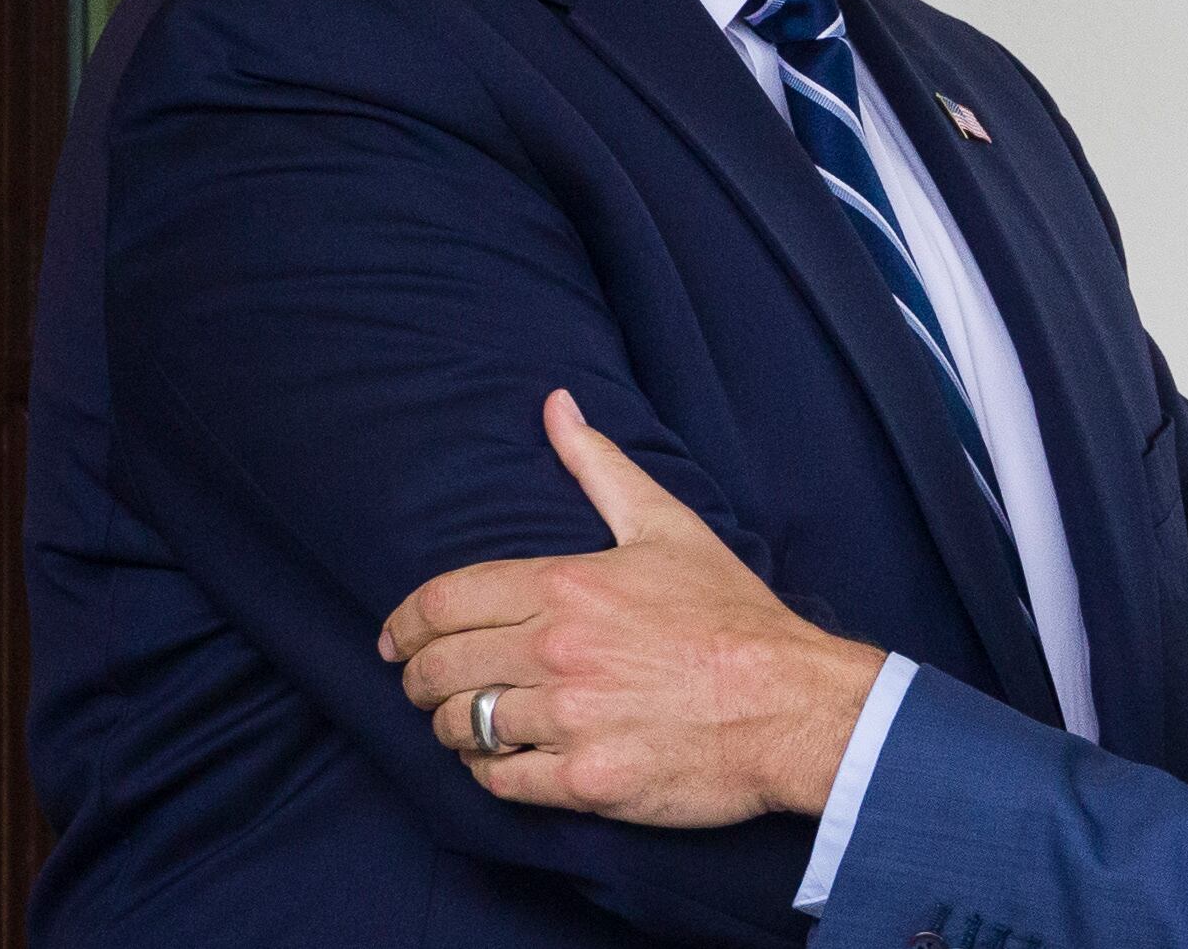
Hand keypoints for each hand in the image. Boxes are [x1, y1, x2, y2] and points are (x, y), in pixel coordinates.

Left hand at [380, 389, 885, 825]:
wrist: (790, 704)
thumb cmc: (730, 615)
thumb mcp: (666, 526)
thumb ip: (599, 467)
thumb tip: (556, 405)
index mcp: (565, 586)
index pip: (441, 603)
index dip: (404, 624)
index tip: (396, 639)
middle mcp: (555, 653)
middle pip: (438, 669)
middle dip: (416, 678)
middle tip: (423, 684)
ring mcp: (567, 721)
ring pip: (461, 727)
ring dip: (452, 726)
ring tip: (466, 723)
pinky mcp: (584, 780)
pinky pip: (498, 782)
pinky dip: (488, 773)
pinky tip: (502, 760)